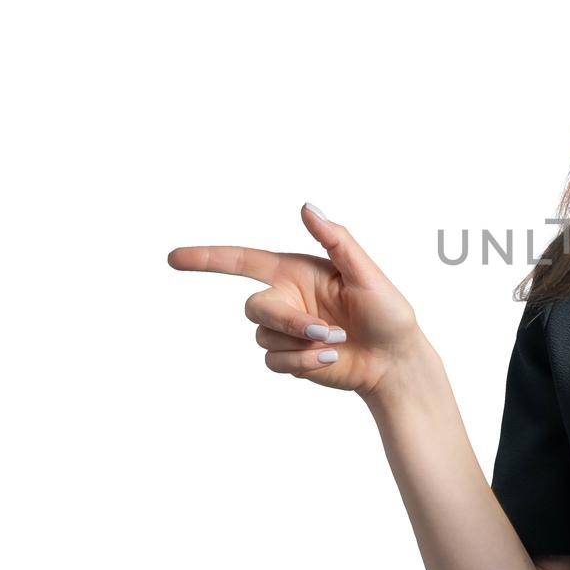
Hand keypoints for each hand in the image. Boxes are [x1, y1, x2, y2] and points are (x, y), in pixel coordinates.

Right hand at [168, 203, 422, 400]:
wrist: (395, 361)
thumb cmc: (388, 313)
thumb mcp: (366, 273)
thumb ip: (336, 239)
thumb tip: (306, 207)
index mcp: (296, 272)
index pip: (242, 261)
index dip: (207, 258)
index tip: (174, 259)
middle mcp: (286, 298)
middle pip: (254, 307)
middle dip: (289, 321)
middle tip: (328, 332)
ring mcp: (285, 330)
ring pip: (263, 336)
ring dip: (300, 344)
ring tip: (336, 344)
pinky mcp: (288, 357)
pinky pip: (273, 360)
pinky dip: (301, 362)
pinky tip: (329, 361)